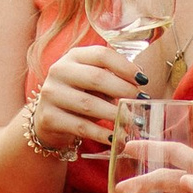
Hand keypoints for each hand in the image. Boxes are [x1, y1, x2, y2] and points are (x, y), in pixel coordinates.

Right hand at [26, 38, 146, 162]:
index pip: (101, 54)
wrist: (49, 120)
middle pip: (96, 77)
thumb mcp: (93, 82)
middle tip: (141, 102)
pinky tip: (116, 138)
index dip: (125, 66)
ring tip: (133, 122)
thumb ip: (112, 78)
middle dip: (123, 90)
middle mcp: (59, 71)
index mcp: (73, 56)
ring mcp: (51, 94)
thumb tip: (140, 81)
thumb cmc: (80, 96)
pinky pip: (81, 127)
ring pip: (89, 104)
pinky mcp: (49, 117)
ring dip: (115, 114)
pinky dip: (101, 134)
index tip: (143, 80)